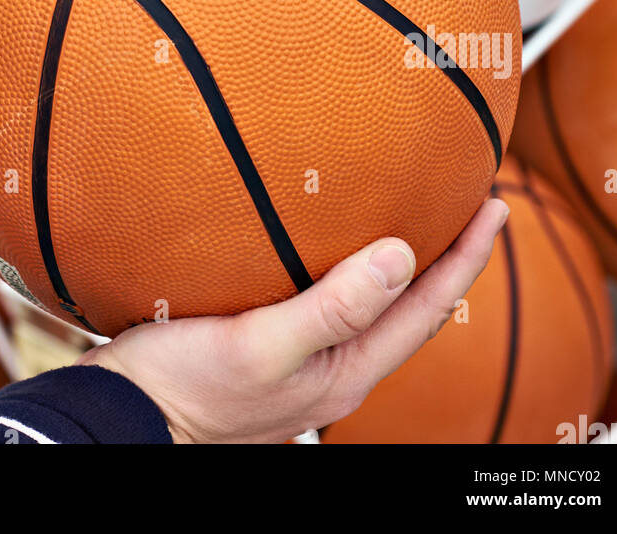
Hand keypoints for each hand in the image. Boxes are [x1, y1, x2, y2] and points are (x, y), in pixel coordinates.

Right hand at [77, 198, 507, 443]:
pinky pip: (324, 295)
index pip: (427, 310)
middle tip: (467, 201)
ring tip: (411, 207)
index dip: (467, 259)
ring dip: (398, 258)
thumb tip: (402, 256)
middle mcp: (332, 368)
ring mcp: (300, 359)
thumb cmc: (184, 389)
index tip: (496, 207)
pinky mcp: (264, 342)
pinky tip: (321, 232)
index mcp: (345, 374)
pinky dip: (343, 260)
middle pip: (408, 309)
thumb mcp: (260, 347)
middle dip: (444, 257)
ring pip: (367, 302)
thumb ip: (331, 307)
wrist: (121, 415)